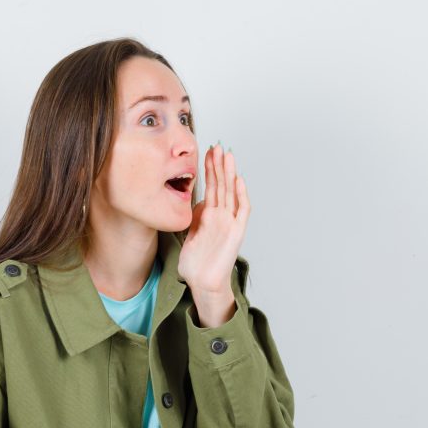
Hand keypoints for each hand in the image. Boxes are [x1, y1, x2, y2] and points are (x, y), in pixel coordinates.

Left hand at [177, 142, 249, 321]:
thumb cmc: (196, 262)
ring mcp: (230, 222)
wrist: (203, 282)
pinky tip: (238, 181)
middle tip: (217, 145)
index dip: (209, 169)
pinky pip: (241, 211)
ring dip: (230, 173)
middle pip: (221, 185)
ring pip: (231, 192)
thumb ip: (190, 216)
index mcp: (209, 214)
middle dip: (219, 165)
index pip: (211, 186)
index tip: (206, 151)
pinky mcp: (236, 233)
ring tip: (228, 155)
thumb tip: (186, 199)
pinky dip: (241, 196)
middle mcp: (221, 215)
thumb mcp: (188, 232)